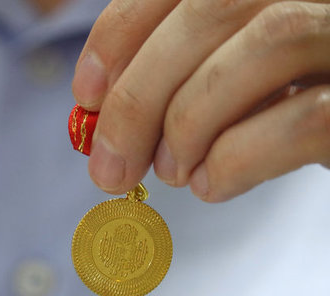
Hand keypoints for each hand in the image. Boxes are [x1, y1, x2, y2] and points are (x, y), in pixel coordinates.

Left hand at [72, 0, 329, 201]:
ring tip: (171, 172)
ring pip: (261, 49)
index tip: (87, 94)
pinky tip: (211, 184)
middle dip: (140, 97)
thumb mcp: (226, 72)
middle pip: (211, 11)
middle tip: (108, 168)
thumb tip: (105, 117)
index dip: (120, 32)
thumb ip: (178, 72)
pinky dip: (236, 161)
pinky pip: (302, 119)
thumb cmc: (286, 99)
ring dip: (188, 126)